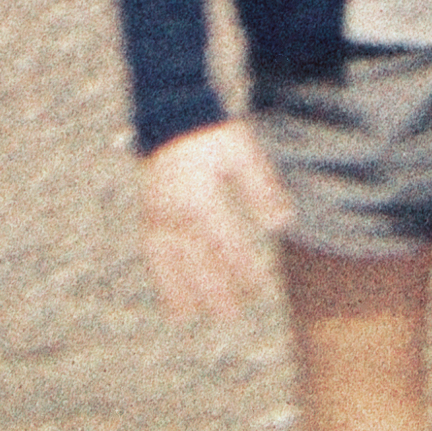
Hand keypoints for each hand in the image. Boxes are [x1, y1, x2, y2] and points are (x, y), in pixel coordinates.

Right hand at [138, 118, 292, 317]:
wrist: (173, 113)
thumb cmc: (213, 134)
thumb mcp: (243, 154)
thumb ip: (262, 189)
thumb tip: (283, 224)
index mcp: (202, 199)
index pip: (226, 246)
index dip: (243, 271)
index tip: (260, 290)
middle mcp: (175, 213)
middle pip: (195, 261)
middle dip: (213, 290)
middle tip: (231, 315)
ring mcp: (158, 215)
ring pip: (168, 262)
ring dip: (179, 290)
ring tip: (190, 316)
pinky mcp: (148, 213)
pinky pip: (152, 252)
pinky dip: (159, 275)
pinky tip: (166, 289)